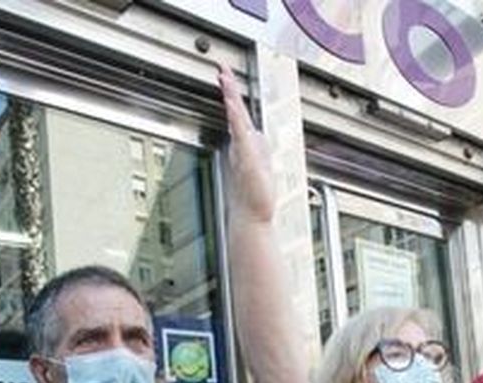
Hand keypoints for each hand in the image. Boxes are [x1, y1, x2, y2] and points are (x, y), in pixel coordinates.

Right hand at [218, 65, 273, 223]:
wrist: (253, 215)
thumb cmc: (256, 196)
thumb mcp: (261, 165)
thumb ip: (258, 148)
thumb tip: (258, 135)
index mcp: (246, 144)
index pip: (239, 114)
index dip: (233, 95)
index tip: (227, 76)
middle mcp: (242, 145)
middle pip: (235, 111)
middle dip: (229, 89)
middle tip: (221, 68)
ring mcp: (242, 151)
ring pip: (236, 119)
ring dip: (231, 98)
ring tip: (225, 79)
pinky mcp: (246, 159)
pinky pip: (240, 135)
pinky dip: (236, 119)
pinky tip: (233, 107)